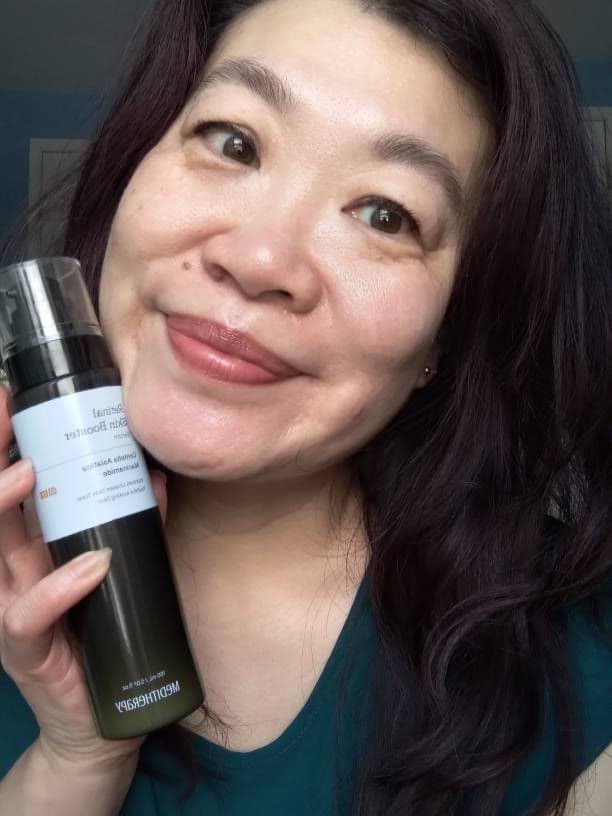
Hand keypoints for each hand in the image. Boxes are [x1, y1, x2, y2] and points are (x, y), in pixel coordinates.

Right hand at [0, 386, 167, 771]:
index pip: (5, 487)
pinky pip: (31, 613)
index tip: (7, 398)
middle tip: (5, 415)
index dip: (0, 444)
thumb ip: (127, 522)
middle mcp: (8, 572)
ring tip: (29, 471)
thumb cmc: (100, 632)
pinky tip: (93, 564)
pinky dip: (62, 585)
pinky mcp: (26, 648)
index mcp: (24, 549)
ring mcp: (9, 609)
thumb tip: (154, 475)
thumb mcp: (112, 568)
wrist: (96, 718)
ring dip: (5, 506)